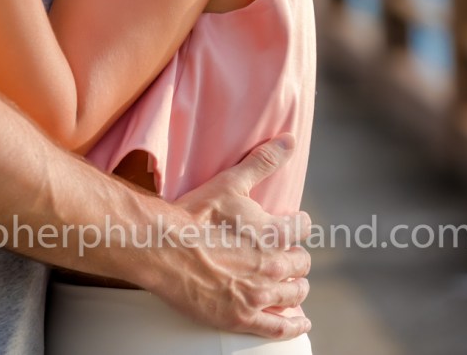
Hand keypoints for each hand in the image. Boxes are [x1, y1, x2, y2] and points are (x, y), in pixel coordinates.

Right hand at [153, 136, 310, 337]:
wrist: (165, 250)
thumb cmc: (195, 216)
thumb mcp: (230, 182)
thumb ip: (263, 162)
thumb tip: (289, 140)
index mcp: (272, 233)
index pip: (301, 228)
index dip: (297, 224)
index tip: (293, 224)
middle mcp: (272, 265)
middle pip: (300, 263)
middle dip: (296, 257)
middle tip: (287, 254)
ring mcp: (259, 294)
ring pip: (294, 293)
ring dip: (296, 286)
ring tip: (291, 283)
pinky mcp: (243, 317)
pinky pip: (279, 326)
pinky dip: (292, 324)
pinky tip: (298, 321)